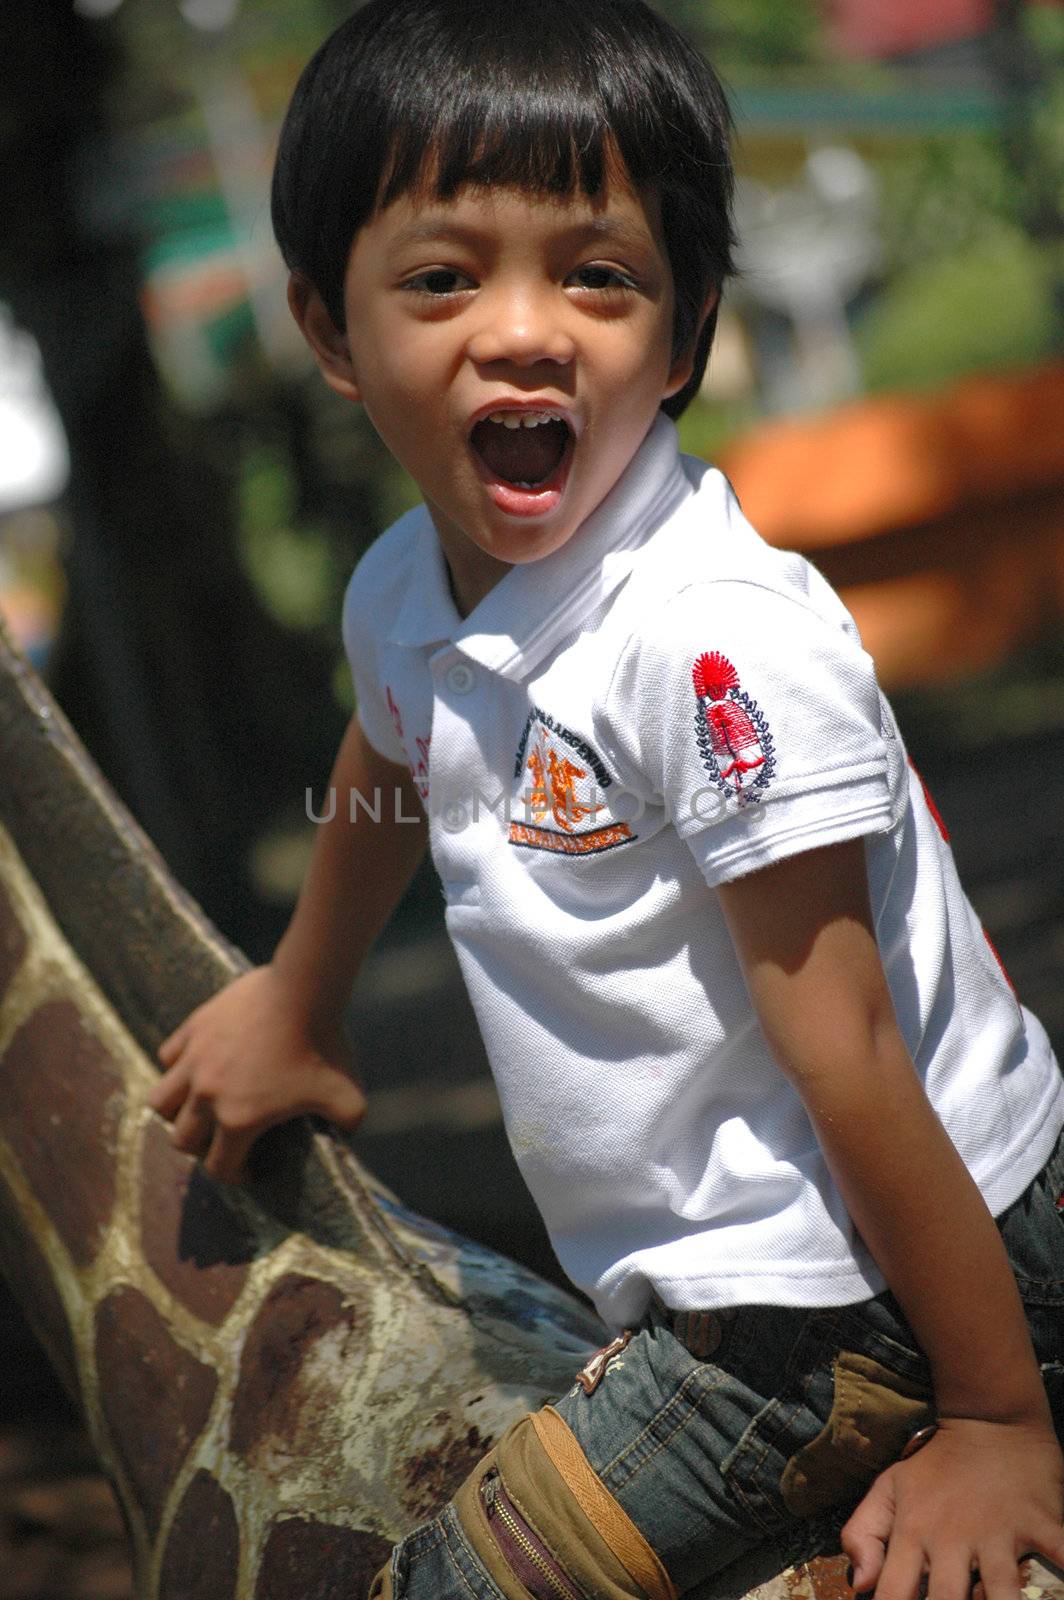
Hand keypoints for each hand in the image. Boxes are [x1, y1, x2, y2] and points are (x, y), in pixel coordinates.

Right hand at [147, 965, 365, 1183]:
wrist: (303, 990)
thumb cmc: (325, 1045)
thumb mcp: (349, 1095)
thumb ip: (349, 1123)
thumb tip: (350, 1134)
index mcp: (239, 1119)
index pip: (219, 1167)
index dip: (235, 1176)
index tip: (249, 1170)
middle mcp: (207, 1094)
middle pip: (183, 1140)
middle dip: (202, 1148)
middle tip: (224, 1141)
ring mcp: (195, 1060)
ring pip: (161, 1101)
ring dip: (175, 1112)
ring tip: (196, 1108)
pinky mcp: (194, 1028)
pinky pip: (169, 1057)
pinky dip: (178, 1066)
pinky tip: (199, 1065)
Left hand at [842, 1416, 1063, 1599]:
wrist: (988, 1420)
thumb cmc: (936, 1466)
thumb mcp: (889, 1489)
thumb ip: (864, 1535)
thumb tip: (859, 1586)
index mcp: (914, 1532)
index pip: (893, 1592)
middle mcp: (954, 1537)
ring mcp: (999, 1531)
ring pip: (1005, 1591)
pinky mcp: (1040, 1522)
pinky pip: (1061, 1552)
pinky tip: (1063, 1589)